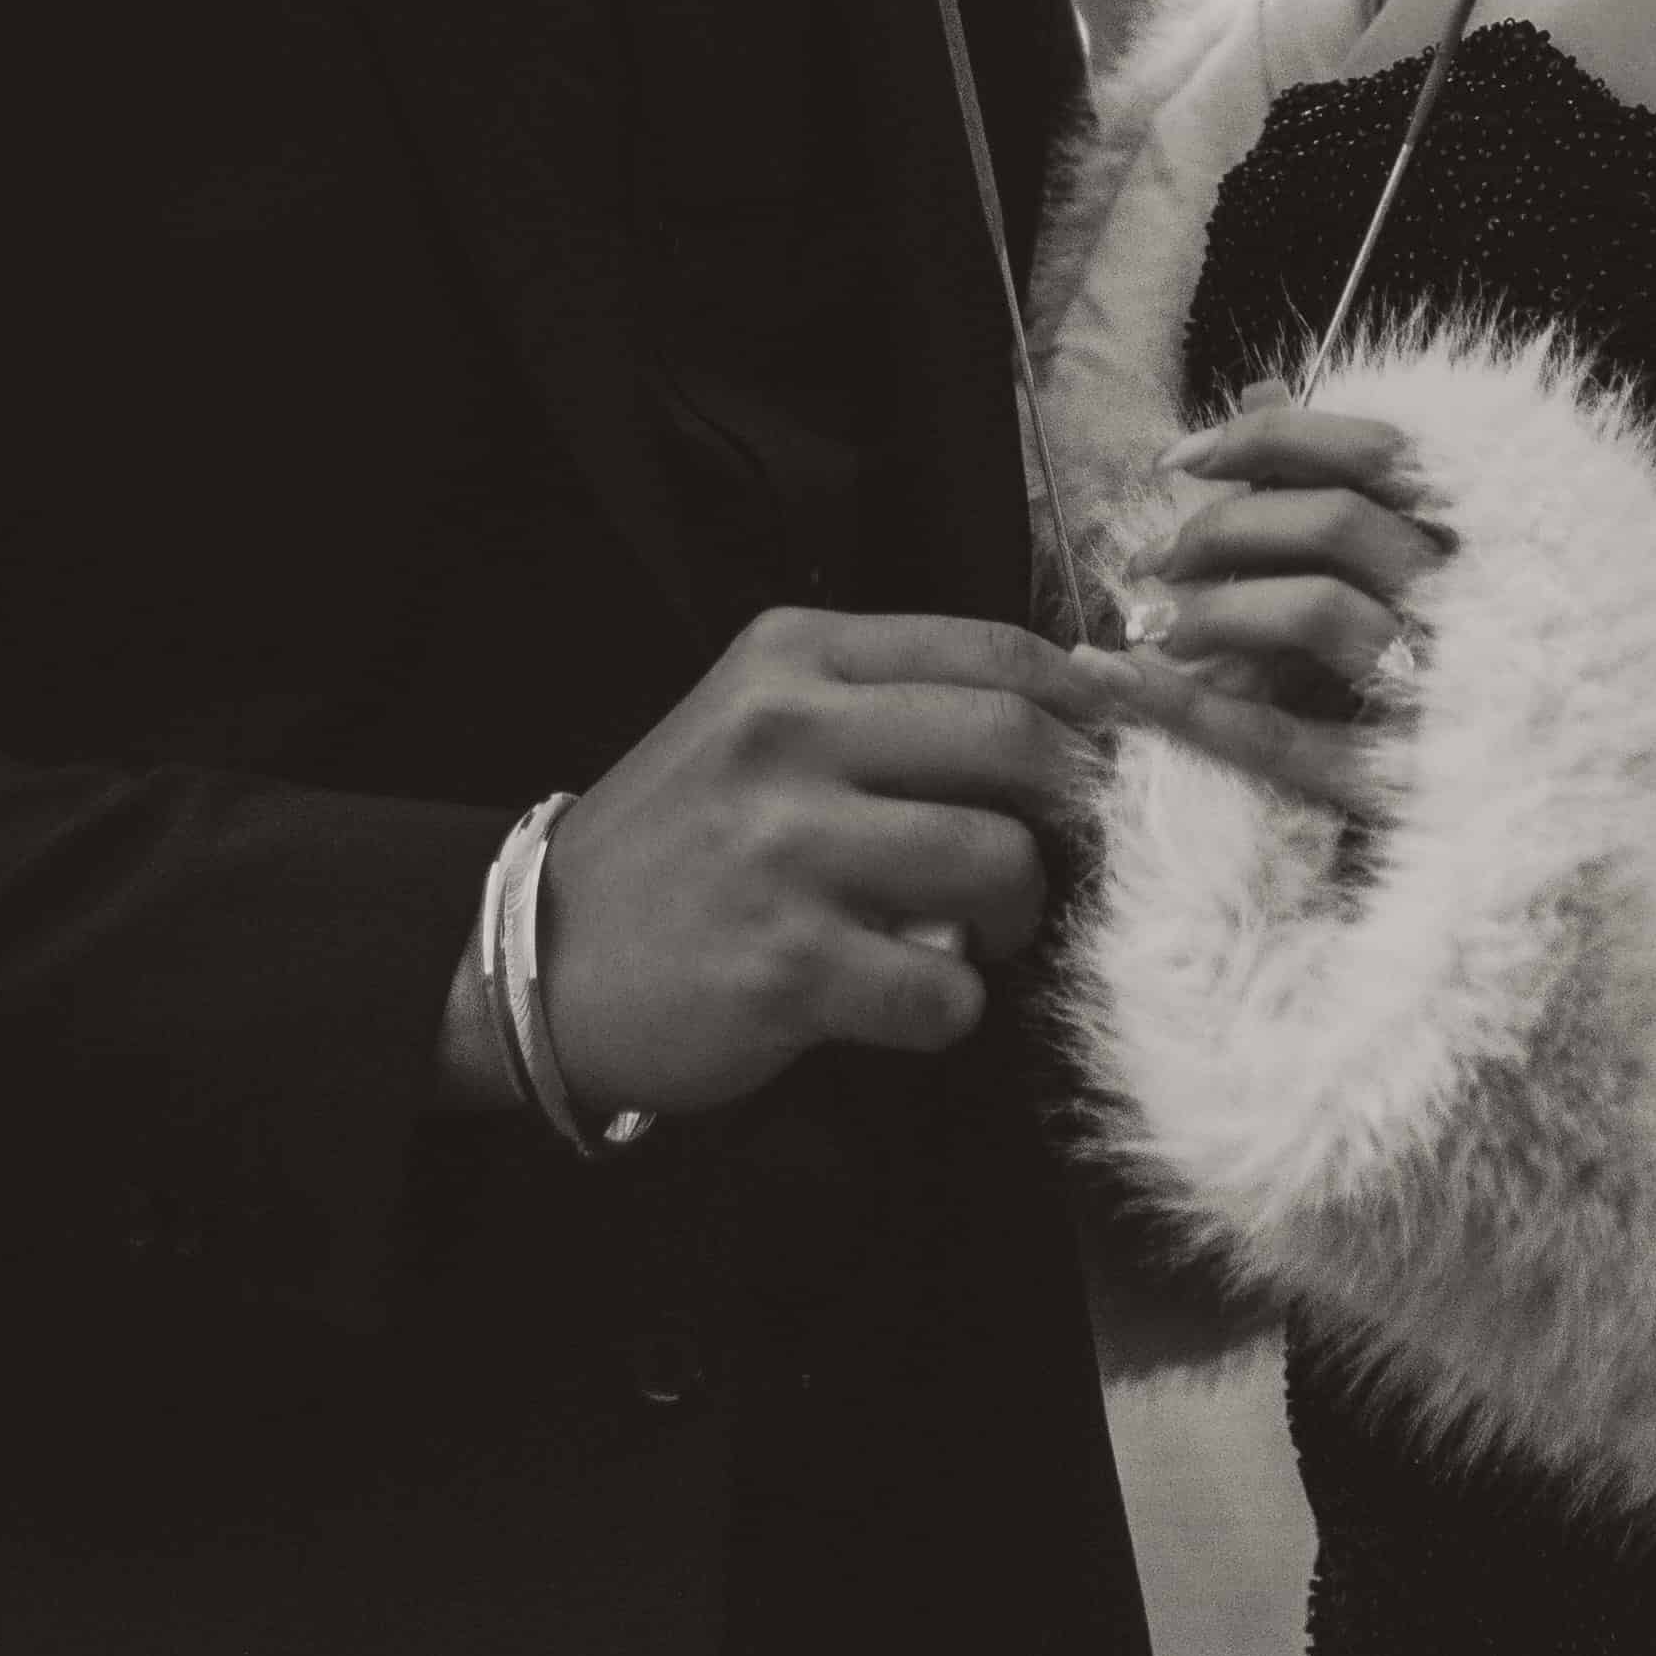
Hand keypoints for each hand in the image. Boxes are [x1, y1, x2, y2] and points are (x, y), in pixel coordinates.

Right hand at [531, 610, 1195, 1121]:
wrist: (544, 956)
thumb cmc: (683, 840)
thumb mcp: (761, 721)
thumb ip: (888, 704)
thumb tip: (1061, 713)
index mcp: (795, 657)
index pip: (994, 648)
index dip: (1083, 706)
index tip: (1111, 754)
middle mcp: (789, 733)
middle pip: (1017, 743)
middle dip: (1071, 810)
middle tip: (1063, 855)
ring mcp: (785, 848)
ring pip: (998, 862)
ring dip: (1018, 913)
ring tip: (983, 932)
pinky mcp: (786, 963)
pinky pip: (944, 988)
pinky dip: (950, 1007)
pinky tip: (908, 998)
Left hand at [1131, 402, 1448, 759]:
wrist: (1498, 808)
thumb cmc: (1433, 651)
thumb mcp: (1394, 552)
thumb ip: (1326, 471)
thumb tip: (1260, 390)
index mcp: (1463, 535)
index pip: (1372, 450)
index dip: (1266, 439)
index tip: (1180, 460)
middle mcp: (1460, 600)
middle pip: (1334, 522)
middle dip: (1225, 528)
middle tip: (1157, 560)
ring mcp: (1437, 689)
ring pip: (1317, 611)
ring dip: (1217, 608)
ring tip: (1160, 627)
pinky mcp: (1393, 778)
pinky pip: (1280, 741)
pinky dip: (1186, 710)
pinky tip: (1119, 680)